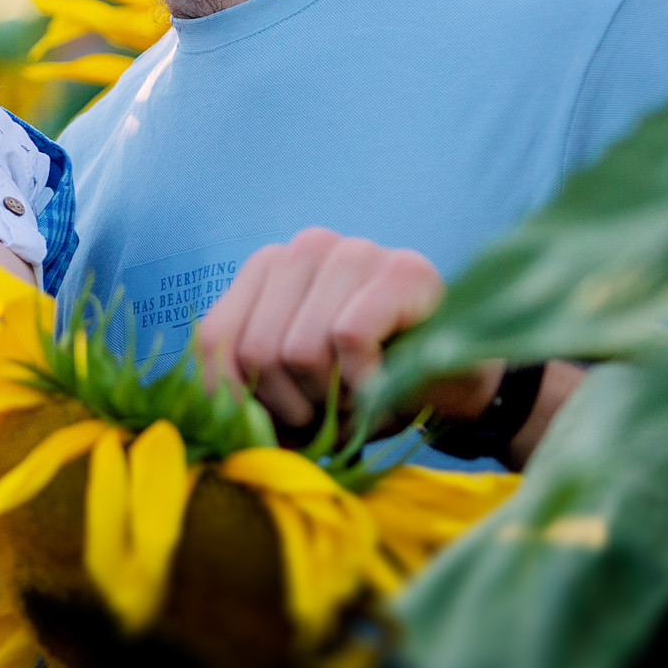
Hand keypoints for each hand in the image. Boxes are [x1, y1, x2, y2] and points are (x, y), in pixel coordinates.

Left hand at [192, 227, 495, 437]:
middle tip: (331, 408)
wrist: (455, 386)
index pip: (214, 341)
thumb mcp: (290, 391)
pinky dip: (363, 382)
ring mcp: (356, 251)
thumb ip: (244, 390)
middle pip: (256, 352)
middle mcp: (306, 247)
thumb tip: (212, 420)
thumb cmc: (365, 387)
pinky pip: (348, 338)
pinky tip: (384, 380)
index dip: (243, 401)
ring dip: (330, 398)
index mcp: (267, 269)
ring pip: (297, 350)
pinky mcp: (404, 270)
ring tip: (359, 393)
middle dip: (291, 405)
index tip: (285, 415)